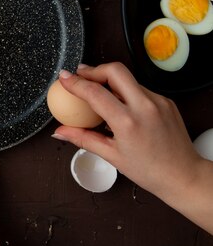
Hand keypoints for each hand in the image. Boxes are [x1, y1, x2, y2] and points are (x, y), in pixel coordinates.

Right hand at [52, 62, 212, 233]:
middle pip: (115, 70)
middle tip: (81, 75)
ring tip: (98, 91)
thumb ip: (83, 138)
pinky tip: (119, 103)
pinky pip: (140, 88)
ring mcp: (158, 101)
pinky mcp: (166, 101)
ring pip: (128, 78)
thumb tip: (60, 132)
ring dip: (110, 80)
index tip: (64, 78)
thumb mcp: (111, 156)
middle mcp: (145, 106)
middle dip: (94, 69)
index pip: (95, 92)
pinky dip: (126, 91)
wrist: (184, 176)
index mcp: (128, 122)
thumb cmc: (150, 171)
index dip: (75, 82)